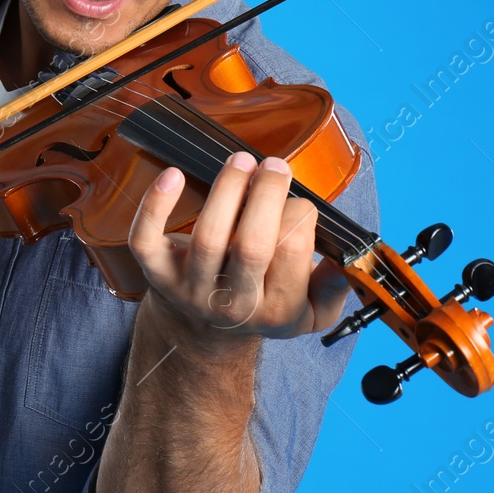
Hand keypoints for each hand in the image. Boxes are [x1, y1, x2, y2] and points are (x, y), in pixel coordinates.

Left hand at [128, 151, 350, 348]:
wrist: (204, 332)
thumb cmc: (262, 304)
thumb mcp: (310, 312)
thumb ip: (333, 288)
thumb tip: (347, 261)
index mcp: (276, 310)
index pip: (292, 250)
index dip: (299, 213)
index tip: (297, 201)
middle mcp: (232, 304)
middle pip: (251, 245)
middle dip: (267, 195)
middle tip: (275, 166)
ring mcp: (191, 289)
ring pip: (207, 237)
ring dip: (227, 188)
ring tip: (242, 161)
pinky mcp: (157, 272)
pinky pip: (146, 239)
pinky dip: (155, 206)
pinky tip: (173, 175)